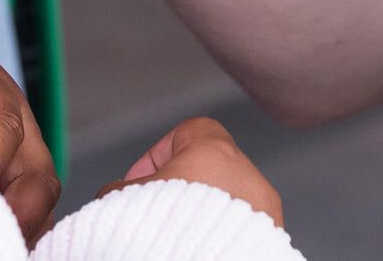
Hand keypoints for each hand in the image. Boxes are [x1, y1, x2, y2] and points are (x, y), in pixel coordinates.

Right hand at [105, 117, 284, 230]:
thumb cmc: (170, 233)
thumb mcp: (127, 203)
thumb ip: (118, 191)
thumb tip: (110, 196)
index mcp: (213, 149)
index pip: (183, 134)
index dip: (154, 157)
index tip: (139, 185)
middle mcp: (246, 172)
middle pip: (206, 169)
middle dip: (179, 191)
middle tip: (155, 216)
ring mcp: (263, 206)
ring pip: (226, 201)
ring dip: (202, 214)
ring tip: (178, 236)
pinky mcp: (272, 236)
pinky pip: (242, 227)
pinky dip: (221, 234)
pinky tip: (201, 248)